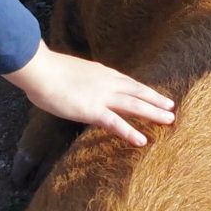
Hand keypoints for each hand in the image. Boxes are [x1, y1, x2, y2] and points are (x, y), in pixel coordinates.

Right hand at [7, 45, 174, 148]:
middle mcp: (107, 82)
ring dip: (153, 113)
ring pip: (134, 105)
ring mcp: (101, 96)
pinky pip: (116, 123)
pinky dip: (130, 132)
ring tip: (169, 120)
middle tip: (171, 107)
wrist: (39, 69)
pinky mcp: (92, 110)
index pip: (127, 82)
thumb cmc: (46, 70)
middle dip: (155, 100)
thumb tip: (78, 86)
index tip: (155, 94)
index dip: (142, 90)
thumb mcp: (70, 72)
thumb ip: (80, 80)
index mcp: (101, 73)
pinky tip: (142, 140)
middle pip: (137, 92)